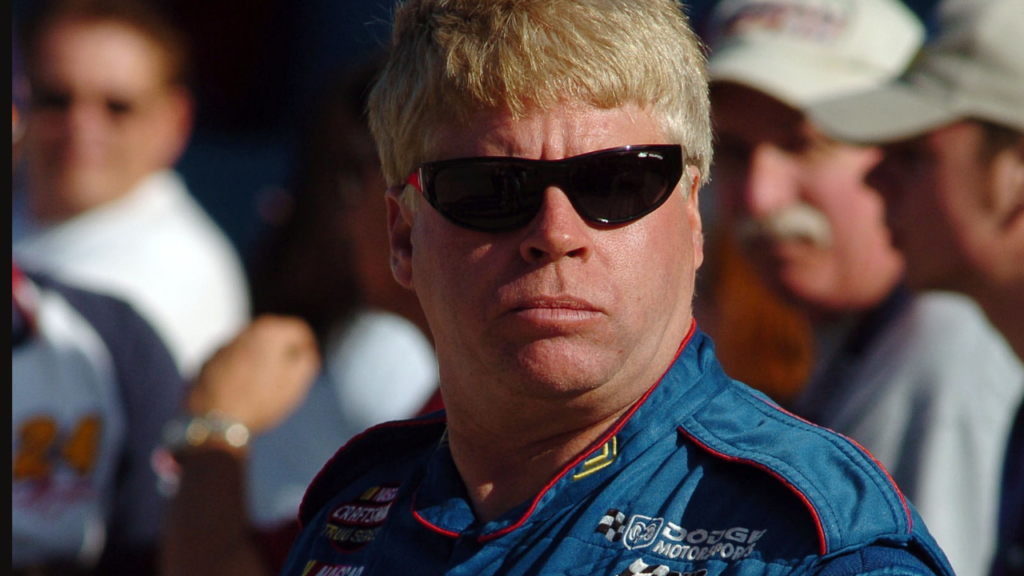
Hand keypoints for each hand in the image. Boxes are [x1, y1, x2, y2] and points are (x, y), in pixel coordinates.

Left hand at [188, 316, 320, 434]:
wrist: (216, 423)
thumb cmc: (259, 401)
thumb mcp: (296, 383)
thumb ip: (306, 360)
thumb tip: (304, 352)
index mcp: (269, 332)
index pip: (298, 330)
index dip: (307, 347)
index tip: (308, 363)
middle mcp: (244, 332)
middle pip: (273, 336)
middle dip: (282, 353)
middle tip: (286, 377)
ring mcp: (223, 347)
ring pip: (251, 348)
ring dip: (260, 361)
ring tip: (262, 388)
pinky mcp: (208, 361)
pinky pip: (233, 360)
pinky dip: (240, 370)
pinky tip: (242, 391)